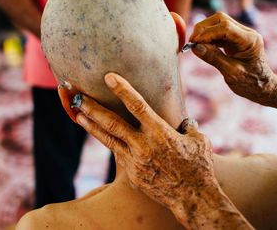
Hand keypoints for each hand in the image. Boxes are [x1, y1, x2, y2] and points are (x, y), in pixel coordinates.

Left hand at [74, 73, 215, 211]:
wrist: (193, 199)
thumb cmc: (199, 167)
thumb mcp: (199, 141)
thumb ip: (188, 127)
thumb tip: (185, 121)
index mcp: (160, 133)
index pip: (138, 106)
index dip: (122, 90)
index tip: (109, 77)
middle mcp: (143, 145)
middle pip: (113, 123)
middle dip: (94, 108)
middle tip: (79, 96)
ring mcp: (135, 161)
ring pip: (108, 139)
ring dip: (91, 125)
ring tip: (77, 113)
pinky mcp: (132, 174)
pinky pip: (117, 153)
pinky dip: (107, 141)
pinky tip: (97, 132)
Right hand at [190, 12, 276, 102]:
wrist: (261, 87)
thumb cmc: (250, 83)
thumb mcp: (231, 73)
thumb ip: (213, 58)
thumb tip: (195, 47)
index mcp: (249, 40)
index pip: (225, 28)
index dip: (207, 33)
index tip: (194, 43)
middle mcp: (246, 33)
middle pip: (221, 19)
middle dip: (204, 28)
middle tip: (192, 42)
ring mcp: (241, 35)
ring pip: (218, 23)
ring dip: (205, 32)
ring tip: (195, 45)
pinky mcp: (235, 39)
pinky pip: (219, 32)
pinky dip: (208, 37)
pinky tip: (202, 47)